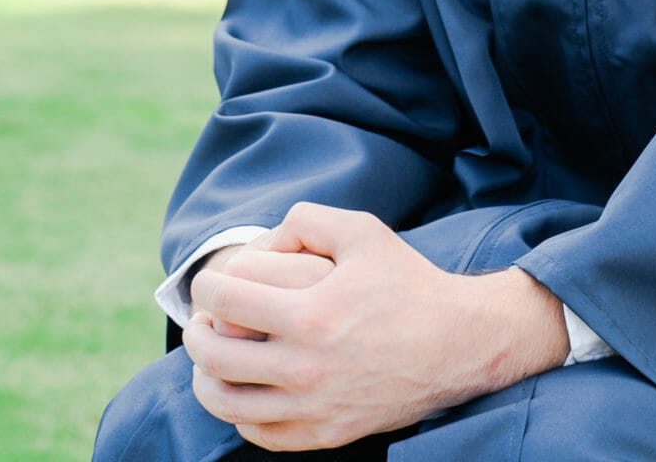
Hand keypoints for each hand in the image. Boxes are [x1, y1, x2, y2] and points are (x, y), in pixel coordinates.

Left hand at [181, 203, 567, 450]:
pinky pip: (262, 434)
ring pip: (228, 404)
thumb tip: (259, 243)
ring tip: (210, 359)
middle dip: (194, 333)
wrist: (460, 343)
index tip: (211, 285)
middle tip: (199, 321)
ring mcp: (316, 406)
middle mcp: (307, 367)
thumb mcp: (362, 231)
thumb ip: (304, 220)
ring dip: (205, 379)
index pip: (225, 300)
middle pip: (214, 356)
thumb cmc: (409, 282)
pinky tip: (245, 392)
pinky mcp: (329, 433)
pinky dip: (240, 415)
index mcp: (311, 314)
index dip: (206, 287)